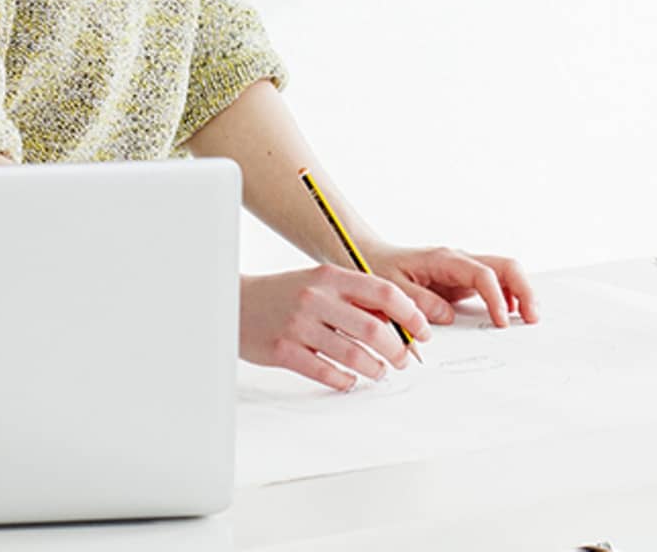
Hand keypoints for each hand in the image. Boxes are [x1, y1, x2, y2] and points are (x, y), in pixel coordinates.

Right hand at [240, 265, 435, 391]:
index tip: (423, 330)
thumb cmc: (282, 294)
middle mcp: (315, 298)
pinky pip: (326, 371)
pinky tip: (349, 380)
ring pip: (353, 354)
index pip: (383, 292)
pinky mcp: (284, 350)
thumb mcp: (318, 282)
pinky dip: (345, 379)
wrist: (234, 301)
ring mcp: (299, 325)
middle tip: (403, 359)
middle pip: (373, 328)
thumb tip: (393, 322)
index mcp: (329, 277)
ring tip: (379, 372)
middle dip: (397, 349)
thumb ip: (352, 296)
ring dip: (375, 368)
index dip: (410, 314)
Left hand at [357, 241, 539, 327]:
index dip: (496, 297)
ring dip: (521, 294)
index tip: (501, 321)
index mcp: (444, 260)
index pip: (482, 274)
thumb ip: (417, 301)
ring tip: (528, 320)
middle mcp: (460, 261)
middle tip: (533, 318)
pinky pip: (495, 285)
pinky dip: (509, 298)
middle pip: (505, 266)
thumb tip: (446, 316)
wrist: (370, 259)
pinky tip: (510, 317)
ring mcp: (464, 270)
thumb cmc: (379, 270)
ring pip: (505, 274)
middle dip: (524, 290)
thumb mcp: (390, 288)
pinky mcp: (463, 282)